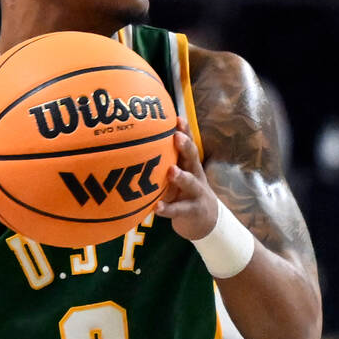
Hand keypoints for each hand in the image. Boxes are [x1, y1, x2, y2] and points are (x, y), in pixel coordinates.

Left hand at [155, 118, 218, 239]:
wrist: (205, 220)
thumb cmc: (183, 191)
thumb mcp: (177, 174)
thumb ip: (163, 162)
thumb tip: (133, 144)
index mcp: (189, 164)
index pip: (188, 143)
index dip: (185, 130)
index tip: (176, 118)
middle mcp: (195, 175)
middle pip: (193, 158)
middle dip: (185, 146)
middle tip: (176, 136)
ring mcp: (195, 193)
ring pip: (190, 183)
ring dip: (181, 177)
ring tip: (171, 171)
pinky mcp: (191, 212)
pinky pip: (178, 210)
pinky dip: (167, 209)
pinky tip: (156, 208)